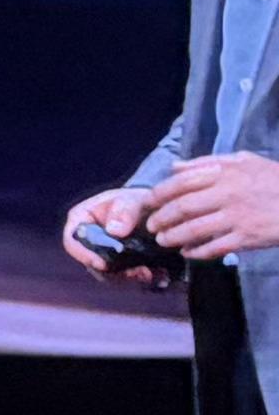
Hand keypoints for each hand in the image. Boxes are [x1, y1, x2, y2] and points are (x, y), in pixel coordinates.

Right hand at [68, 190, 174, 276]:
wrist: (152, 209)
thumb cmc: (137, 201)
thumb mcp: (133, 200)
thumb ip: (126, 211)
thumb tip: (114, 231)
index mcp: (80, 219)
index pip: (72, 240)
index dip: (83, 254)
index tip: (102, 264)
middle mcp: (86, 239)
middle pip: (89, 261)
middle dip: (111, 271)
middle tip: (135, 273)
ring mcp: (100, 253)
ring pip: (106, 273)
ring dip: (126, 277)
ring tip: (147, 273)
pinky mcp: (115, 263)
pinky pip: (121, 276)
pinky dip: (136, 277)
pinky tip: (153, 273)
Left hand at [151, 159, 278, 260]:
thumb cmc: (274, 179)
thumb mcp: (245, 161)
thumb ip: (208, 163)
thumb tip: (175, 167)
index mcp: (226, 174)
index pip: (181, 183)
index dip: (159, 194)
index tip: (147, 203)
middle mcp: (229, 195)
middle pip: (183, 208)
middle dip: (161, 218)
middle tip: (151, 226)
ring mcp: (238, 217)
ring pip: (195, 230)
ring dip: (173, 237)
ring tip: (163, 241)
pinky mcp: (248, 237)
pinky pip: (215, 247)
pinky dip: (197, 252)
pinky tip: (187, 253)